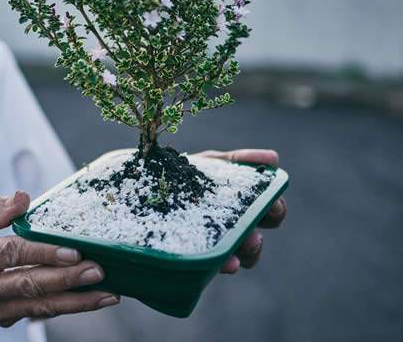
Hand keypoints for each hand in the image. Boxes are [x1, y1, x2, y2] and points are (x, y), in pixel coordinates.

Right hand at [0, 190, 119, 327]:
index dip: (42, 253)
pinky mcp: (3, 321)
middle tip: (98, 270)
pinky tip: (90, 299)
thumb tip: (24, 198)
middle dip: (67, 280)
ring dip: (76, 302)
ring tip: (107, 293)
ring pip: (39, 307)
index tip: (73, 250)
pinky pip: (38, 314)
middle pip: (29, 285)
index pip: (10, 255)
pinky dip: (66, 307)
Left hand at [196, 149, 287, 273]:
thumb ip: (238, 160)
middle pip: (258, 239)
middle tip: (262, 221)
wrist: (146, 190)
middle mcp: (232, 231)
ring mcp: (215, 246)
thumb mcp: (211, 164)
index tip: (274, 203)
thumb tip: (273, 157)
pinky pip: (215, 265)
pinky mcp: (196, 258)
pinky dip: (226, 264)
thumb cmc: (185, 175)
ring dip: (250, 251)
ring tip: (248, 241)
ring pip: (243, 257)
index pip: (269, 213)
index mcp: (241, 208)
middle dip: (262, 235)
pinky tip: (229, 263)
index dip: (276, 209)